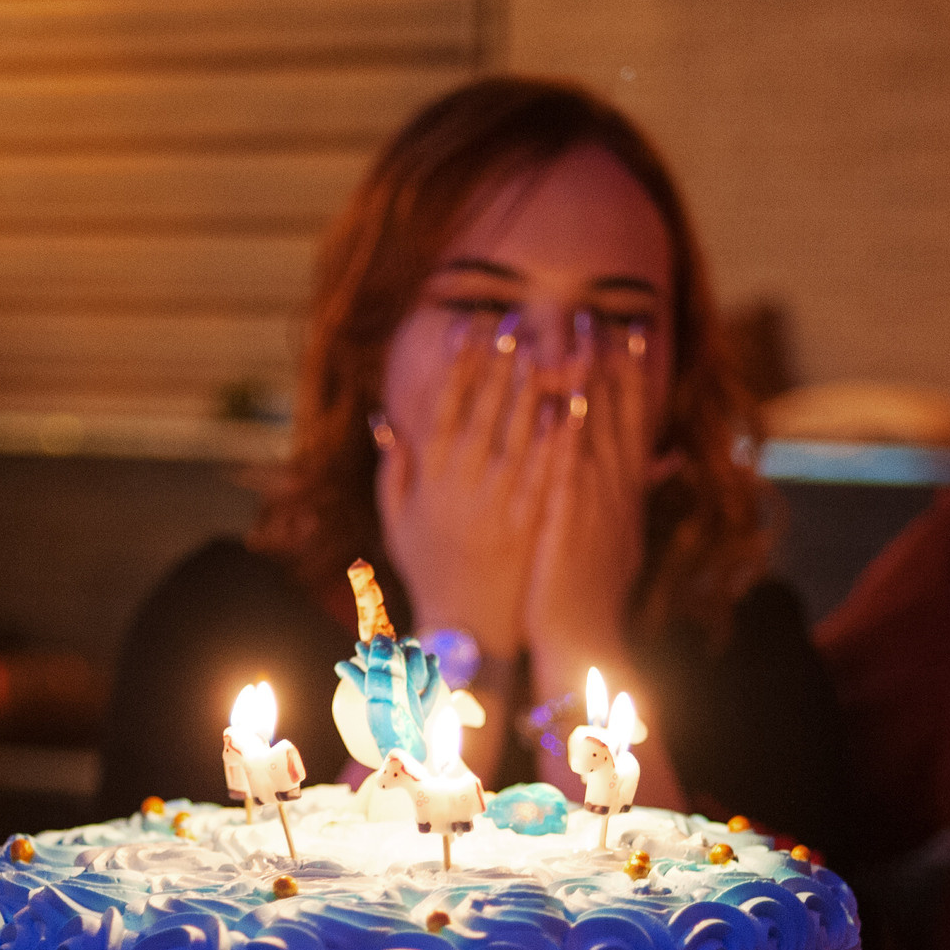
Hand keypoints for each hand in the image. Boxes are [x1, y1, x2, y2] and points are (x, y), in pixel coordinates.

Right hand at [375, 314, 565, 674]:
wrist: (465, 630)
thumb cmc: (431, 572)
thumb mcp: (396, 522)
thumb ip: (392, 470)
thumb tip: (382, 420)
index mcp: (431, 479)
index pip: (444, 408)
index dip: (457, 366)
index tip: (469, 328)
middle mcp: (462, 485)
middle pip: (483, 411)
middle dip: (497, 363)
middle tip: (512, 320)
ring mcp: (497, 504)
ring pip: (516, 434)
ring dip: (529, 387)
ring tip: (542, 347)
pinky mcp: (529, 523)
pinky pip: (545, 470)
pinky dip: (555, 436)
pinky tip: (568, 404)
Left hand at [522, 315, 667, 689]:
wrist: (583, 641)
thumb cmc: (592, 592)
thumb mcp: (621, 536)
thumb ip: (640, 491)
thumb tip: (673, 458)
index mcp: (622, 490)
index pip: (631, 417)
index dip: (632, 371)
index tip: (630, 326)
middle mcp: (613, 489)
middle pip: (616, 412)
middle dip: (612, 360)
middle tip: (605, 310)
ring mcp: (593, 503)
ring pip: (593, 428)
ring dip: (589, 378)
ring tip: (581, 334)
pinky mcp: (569, 522)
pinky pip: (568, 468)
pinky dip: (568, 433)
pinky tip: (563, 399)